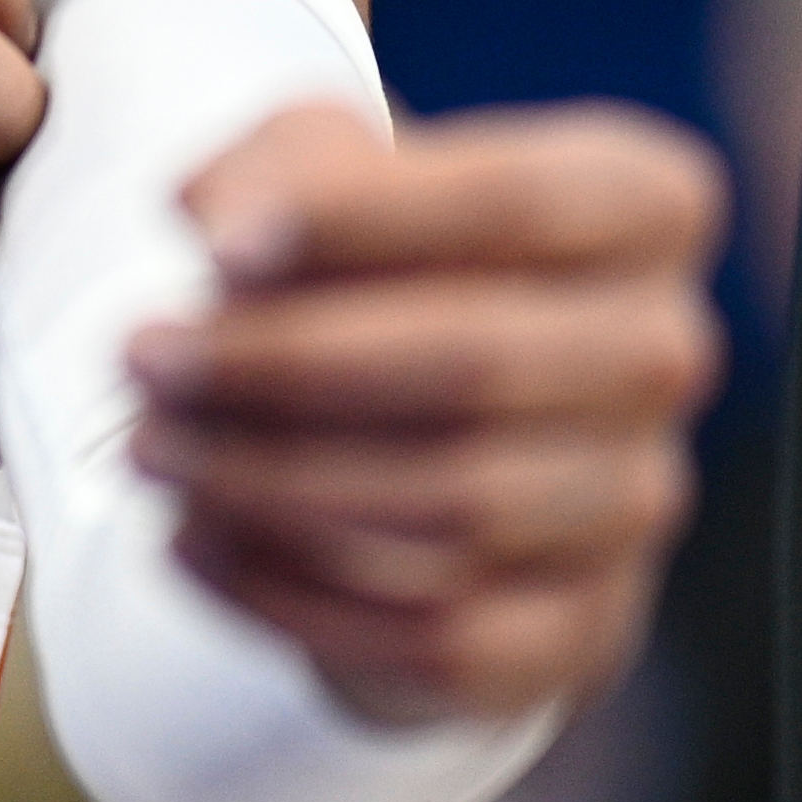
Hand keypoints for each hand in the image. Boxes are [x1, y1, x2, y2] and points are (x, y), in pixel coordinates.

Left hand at [132, 97, 724, 724]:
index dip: (362, 223)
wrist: (412, 418)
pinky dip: (293, 592)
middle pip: (482, 364)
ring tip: (147, 445)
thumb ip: (274, 169)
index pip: (522, 204)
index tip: (211, 247)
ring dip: (273, 480)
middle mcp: (663, 354)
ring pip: (457, 508)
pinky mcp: (578, 627)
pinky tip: (187, 540)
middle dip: (286, 366)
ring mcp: (634, 501)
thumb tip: (219, 226)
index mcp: (643, 207)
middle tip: (138, 358)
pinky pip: (440, 632)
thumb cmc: (367, 262)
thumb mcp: (318, 170)